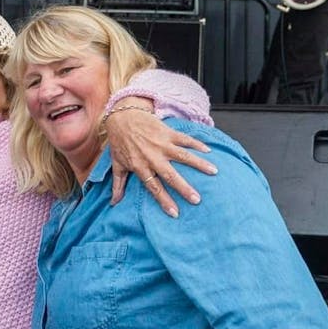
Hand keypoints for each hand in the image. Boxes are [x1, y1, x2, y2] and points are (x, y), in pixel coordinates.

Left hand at [105, 100, 217, 216]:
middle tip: (197, 199)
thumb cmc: (119, 141)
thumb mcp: (117, 163)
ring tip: (213, 172)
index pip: (154, 187)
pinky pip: (184, 139)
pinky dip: (196, 144)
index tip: (175, 213)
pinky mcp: (167, 132)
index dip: (164, 200)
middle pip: (170, 175)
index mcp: (140, 166)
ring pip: (182, 155)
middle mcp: (152, 156)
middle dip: (183, 188)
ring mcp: (161, 144)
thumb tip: (114, 203)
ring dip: (198, 163)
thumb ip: (118, 184)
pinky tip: (208, 151)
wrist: (121, 116)